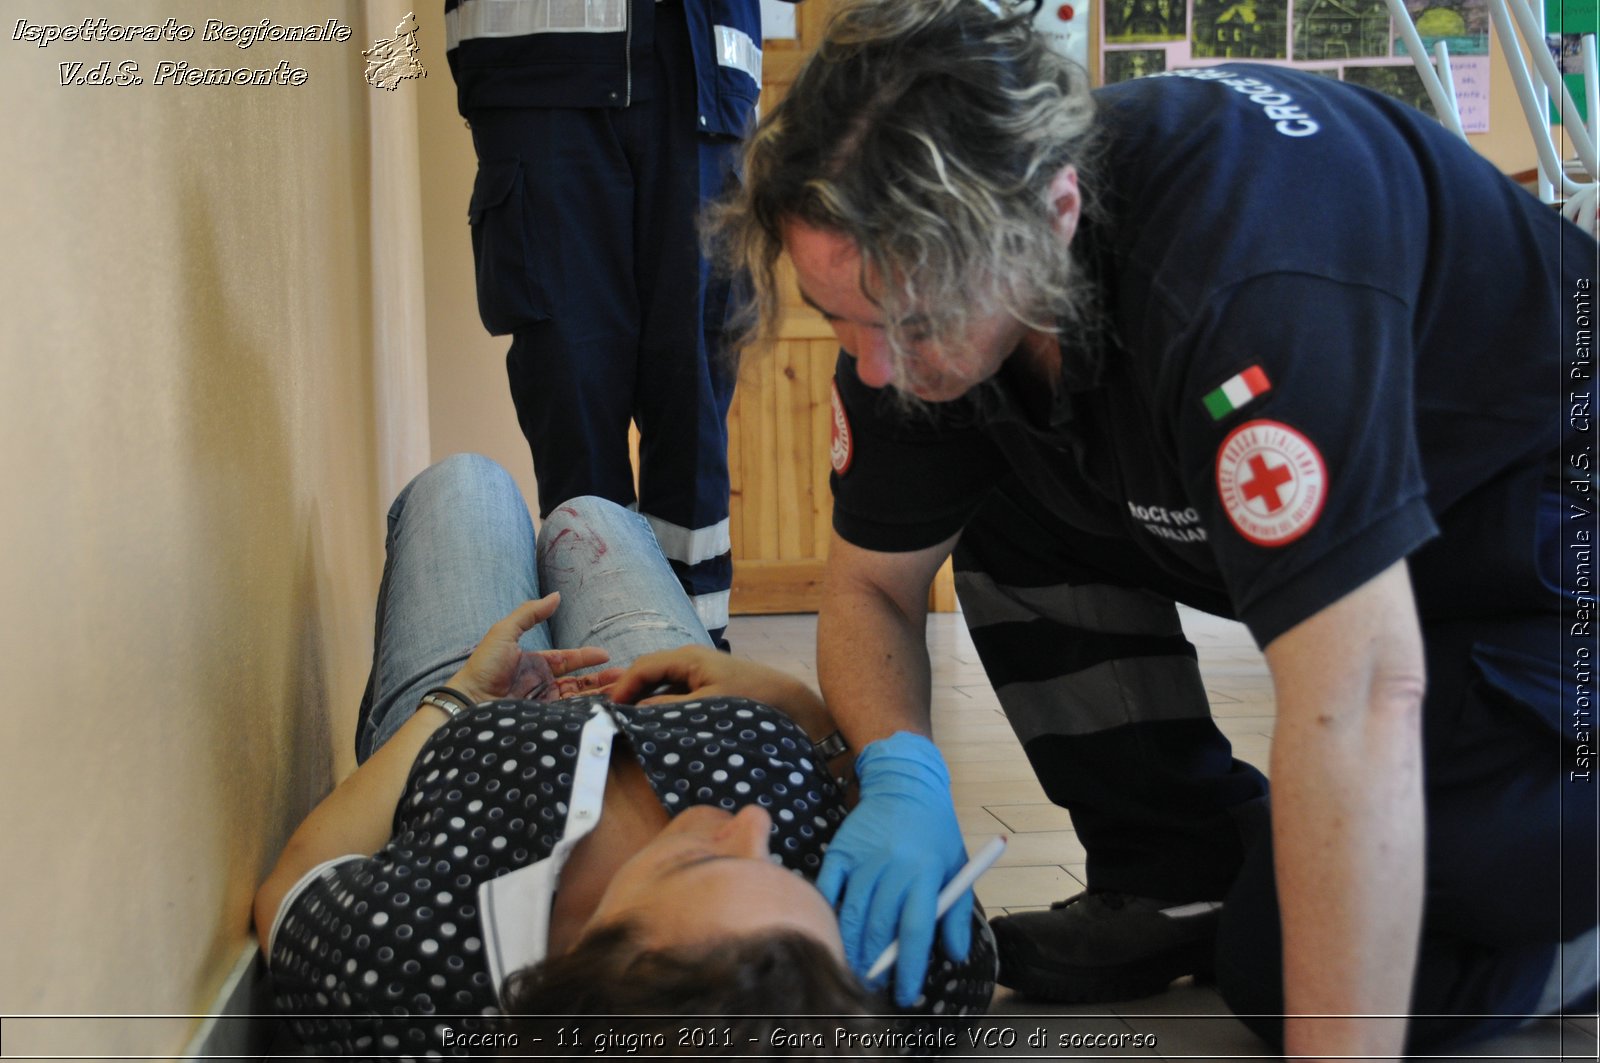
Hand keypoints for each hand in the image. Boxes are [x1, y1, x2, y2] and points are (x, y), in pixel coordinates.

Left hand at [446, 593, 620, 703]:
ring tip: (620, 693)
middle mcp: (542, 684)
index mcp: (535, 664)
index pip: (567, 661)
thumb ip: (530, 613)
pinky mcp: (543, 720)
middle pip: (578, 682)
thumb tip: (556, 596)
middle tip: (623, 679)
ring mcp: (543, 704)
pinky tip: (602, 708)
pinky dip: (586, 711)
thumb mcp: (505, 632)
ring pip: (577, 699)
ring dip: (598, 696)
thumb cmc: (484, 666)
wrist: (469, 702)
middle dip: (600, 680)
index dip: (586, 658)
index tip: (606, 656)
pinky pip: (569, 715)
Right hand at [609, 646, 820, 714]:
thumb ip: (669, 707)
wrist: (787, 700)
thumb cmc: (749, 698)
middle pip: (648, 672)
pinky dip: (659, 703)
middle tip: (609, 713)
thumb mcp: (707, 706)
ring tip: (625, 717)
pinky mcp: (704, 684)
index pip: (643, 667)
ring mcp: (697, 671)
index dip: (623, 687)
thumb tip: (637, 711)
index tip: (608, 709)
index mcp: (687, 657)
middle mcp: (689, 659)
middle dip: (628, 691)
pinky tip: (652, 719)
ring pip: (659, 682)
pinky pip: (673, 691)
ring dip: (643, 698)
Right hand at [815, 732, 970, 1005]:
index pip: (916, 931)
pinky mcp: (841, 850)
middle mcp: (893, 867)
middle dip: (875, 965)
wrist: (905, 783)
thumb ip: (955, 913)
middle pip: (879, 927)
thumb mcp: (957, 867)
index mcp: (925, 873)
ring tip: (851, 970)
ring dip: (850, 947)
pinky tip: (829, 932)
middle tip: (873, 987)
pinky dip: (828, 912)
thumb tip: (954, 954)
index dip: (911, 967)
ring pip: (852, 914)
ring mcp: (863, 858)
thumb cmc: (935, 832)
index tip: (906, 993)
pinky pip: (828, 888)